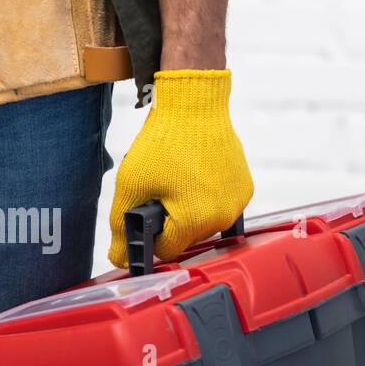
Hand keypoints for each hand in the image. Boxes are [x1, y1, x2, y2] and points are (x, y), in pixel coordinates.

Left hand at [108, 70, 252, 267]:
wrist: (195, 106)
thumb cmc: (164, 142)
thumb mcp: (131, 184)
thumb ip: (121, 226)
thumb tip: (120, 259)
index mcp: (194, 220)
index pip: (166, 250)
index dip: (150, 235)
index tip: (145, 214)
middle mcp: (222, 217)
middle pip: (187, 238)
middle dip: (171, 220)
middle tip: (161, 189)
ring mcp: (237, 203)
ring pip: (205, 223)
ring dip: (190, 210)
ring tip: (180, 179)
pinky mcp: (245, 189)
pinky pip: (221, 206)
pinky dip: (207, 197)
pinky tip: (196, 176)